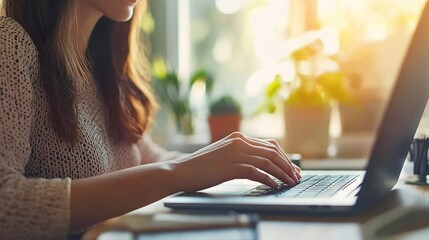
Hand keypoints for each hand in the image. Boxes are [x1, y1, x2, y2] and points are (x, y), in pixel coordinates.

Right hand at [169, 132, 300, 192]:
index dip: (284, 157)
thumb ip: (241, 154)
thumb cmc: (202, 166)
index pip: (270, 145)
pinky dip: (269, 180)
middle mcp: (239, 142)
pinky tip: (275, 186)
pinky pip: (257, 172)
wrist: (181, 171)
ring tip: (290, 182)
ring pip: (268, 162)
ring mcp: (235, 153)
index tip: (292, 168)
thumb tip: (262, 164)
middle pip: (272, 152)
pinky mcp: (231, 167)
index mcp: (238, 137)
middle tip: (296, 177)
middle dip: (288, 165)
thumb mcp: (224, 154)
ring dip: (282, 173)